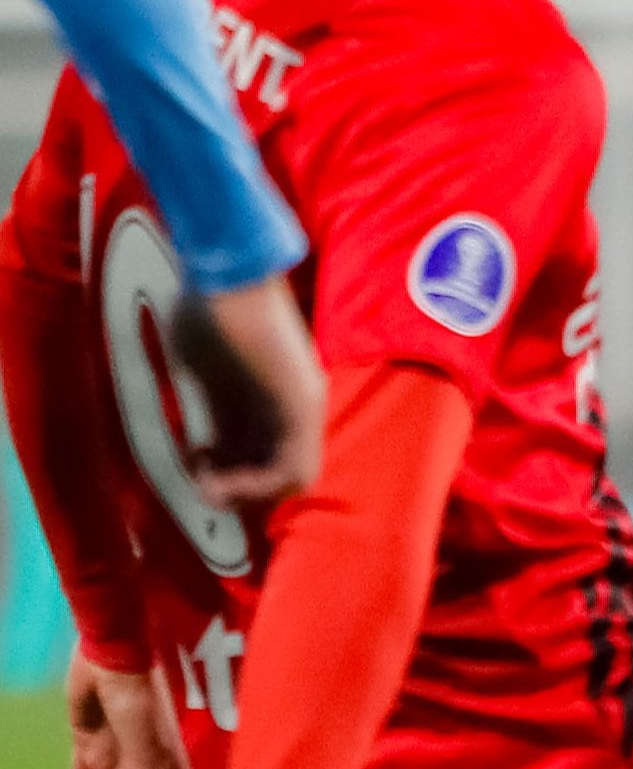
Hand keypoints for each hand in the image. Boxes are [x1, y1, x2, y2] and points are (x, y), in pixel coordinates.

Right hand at [170, 274, 324, 504]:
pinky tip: (224, 479)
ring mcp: (302, 406)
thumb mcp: (197, 364)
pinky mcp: (304, 405)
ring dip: (248, 494)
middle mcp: (290, 405)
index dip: (225, 469)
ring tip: (211, 486)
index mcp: (263, 396)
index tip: (192, 458)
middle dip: (235, 488)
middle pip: (275, 469)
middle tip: (201, 482)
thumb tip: (197, 430)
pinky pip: (297, 469)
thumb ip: (205, 399)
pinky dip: (260, 486)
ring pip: (292, 478)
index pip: (257, 452)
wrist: (228, 274)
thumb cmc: (207, 305)